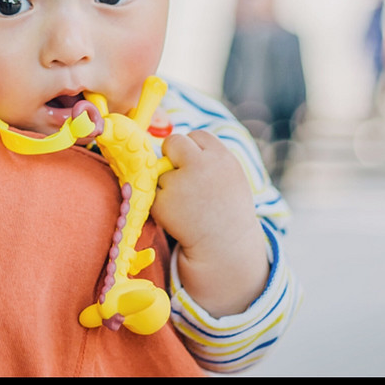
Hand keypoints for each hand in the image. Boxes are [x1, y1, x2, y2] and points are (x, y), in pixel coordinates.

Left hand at [150, 130, 269, 317]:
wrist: (225, 249)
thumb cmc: (228, 212)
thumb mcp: (231, 178)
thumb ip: (209, 158)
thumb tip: (176, 144)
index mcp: (221, 159)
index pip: (196, 136)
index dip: (193, 148)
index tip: (194, 162)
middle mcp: (201, 167)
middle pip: (173, 142)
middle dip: (172, 154)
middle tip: (179, 173)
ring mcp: (180, 184)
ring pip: (161, 171)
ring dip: (168, 184)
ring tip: (188, 205)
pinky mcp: (162, 202)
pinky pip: (154, 192)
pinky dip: (161, 203)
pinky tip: (179, 216)